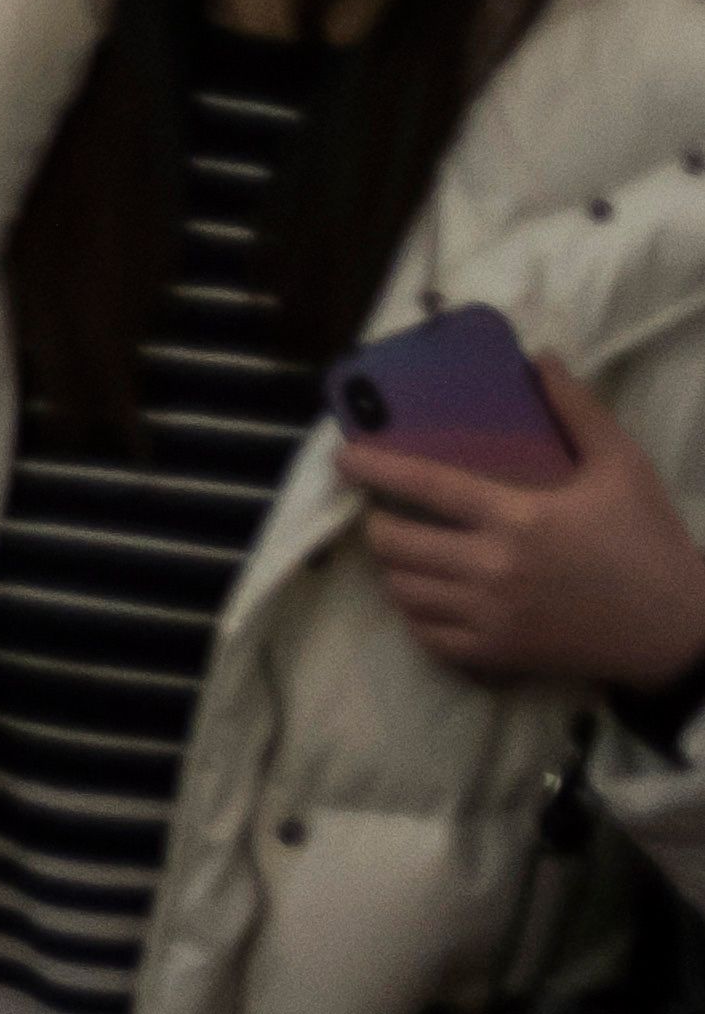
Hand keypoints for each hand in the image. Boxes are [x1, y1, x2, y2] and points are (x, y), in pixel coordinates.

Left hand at [337, 353, 704, 693]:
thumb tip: (542, 358)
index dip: (376, 468)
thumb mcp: (624, 467)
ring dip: (395, 568)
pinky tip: (429, 596)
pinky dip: (416, 614)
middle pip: (396, 544)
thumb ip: (578, 410)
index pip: (426, 487)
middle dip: (378, 524)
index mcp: (518, 517)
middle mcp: (494, 568)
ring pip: (403, 590)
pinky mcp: (497, 655)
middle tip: (386, 513)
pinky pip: (426, 635)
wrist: (678, 629)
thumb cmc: (649, 542)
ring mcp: (491, 617)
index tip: (342, 457)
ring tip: (407, 552)